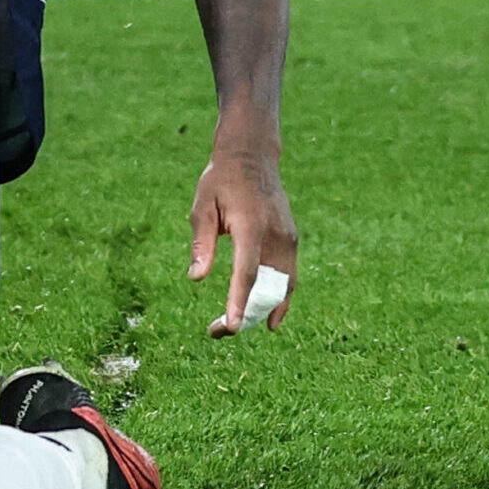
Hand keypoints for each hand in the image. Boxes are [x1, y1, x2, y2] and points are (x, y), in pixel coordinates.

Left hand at [187, 132, 297, 336]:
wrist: (253, 156)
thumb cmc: (221, 181)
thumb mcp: (202, 206)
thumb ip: (202, 242)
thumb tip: (196, 278)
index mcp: (251, 226)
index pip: (247, 272)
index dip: (239, 302)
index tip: (231, 327)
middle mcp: (276, 235)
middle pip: (266, 288)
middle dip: (245, 315)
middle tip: (218, 332)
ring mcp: (289, 238)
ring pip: (282, 288)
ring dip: (262, 311)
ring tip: (235, 324)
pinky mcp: (293, 240)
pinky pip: (288, 277)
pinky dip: (277, 297)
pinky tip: (264, 314)